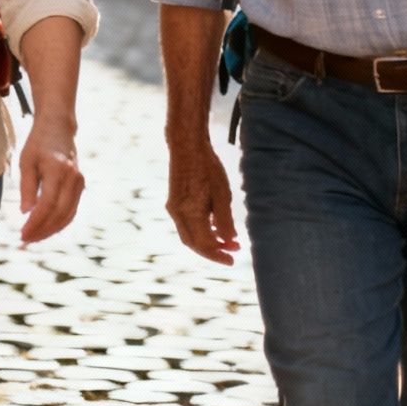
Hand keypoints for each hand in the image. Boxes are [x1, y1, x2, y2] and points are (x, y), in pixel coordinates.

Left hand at [18, 115, 83, 244]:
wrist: (58, 127)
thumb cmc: (38, 143)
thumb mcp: (26, 162)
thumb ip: (27, 188)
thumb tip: (26, 213)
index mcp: (58, 170)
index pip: (48, 205)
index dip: (35, 223)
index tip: (22, 234)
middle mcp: (73, 178)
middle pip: (59, 214)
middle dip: (42, 230)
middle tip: (25, 241)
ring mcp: (79, 182)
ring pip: (68, 215)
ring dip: (51, 230)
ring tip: (33, 238)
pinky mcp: (80, 186)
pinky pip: (71, 210)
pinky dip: (59, 222)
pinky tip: (45, 229)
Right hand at [166, 140, 239, 264]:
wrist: (186, 146)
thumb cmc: (207, 167)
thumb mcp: (222, 194)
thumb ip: (224, 220)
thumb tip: (229, 240)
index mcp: (190, 213)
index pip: (204, 244)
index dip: (219, 255)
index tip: (233, 259)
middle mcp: (178, 214)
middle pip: (194, 244)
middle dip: (213, 251)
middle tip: (232, 252)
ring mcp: (173, 208)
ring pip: (189, 235)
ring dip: (207, 241)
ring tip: (228, 240)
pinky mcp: (174, 201)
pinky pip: (186, 224)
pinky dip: (200, 230)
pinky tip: (215, 226)